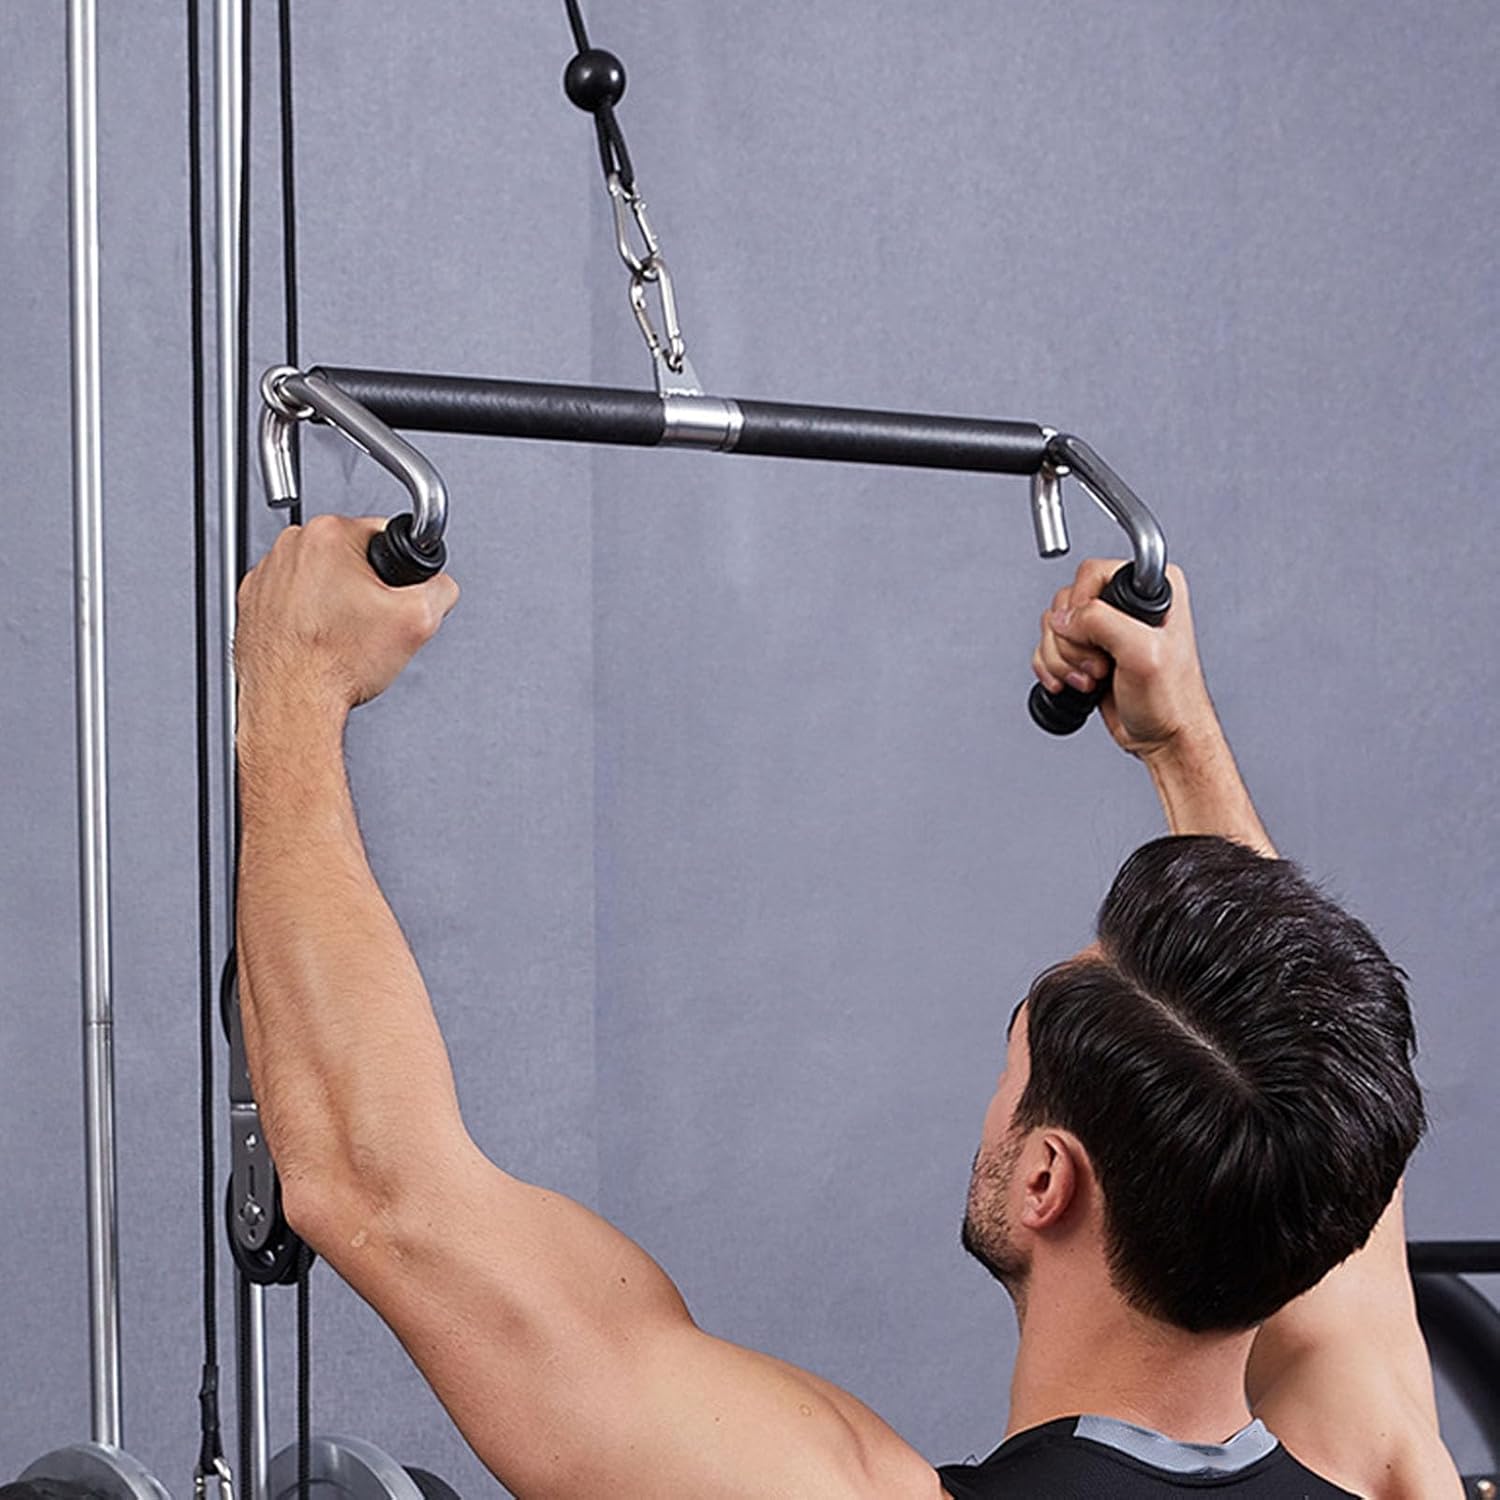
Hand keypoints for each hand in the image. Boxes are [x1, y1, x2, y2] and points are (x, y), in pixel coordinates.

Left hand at [235, 514, 459, 714]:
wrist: (292, 702)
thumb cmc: (336, 664)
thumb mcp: (419, 620)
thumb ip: (441, 587)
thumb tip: (438, 584)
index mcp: (327, 536)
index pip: (380, 533)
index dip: (395, 569)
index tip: (390, 596)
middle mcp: (290, 548)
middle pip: (348, 554)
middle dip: (364, 585)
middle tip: (368, 621)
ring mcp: (266, 575)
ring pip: (319, 576)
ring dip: (333, 599)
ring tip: (341, 633)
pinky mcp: (253, 601)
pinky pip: (292, 597)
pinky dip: (306, 615)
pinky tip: (318, 639)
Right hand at [1032, 558, 1216, 759]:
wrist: (1163, 738)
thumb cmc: (1170, 701)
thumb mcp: (1142, 653)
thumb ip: (1101, 622)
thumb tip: (1063, 619)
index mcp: (1153, 588)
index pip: (1092, 573)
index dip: (1082, 606)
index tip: (1092, 636)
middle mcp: (1127, 603)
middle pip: (1066, 603)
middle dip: (1072, 642)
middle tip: (1100, 664)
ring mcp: (1105, 628)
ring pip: (1053, 627)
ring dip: (1062, 659)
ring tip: (1093, 678)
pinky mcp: (1088, 651)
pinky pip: (1048, 647)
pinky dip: (1053, 669)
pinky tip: (1074, 684)